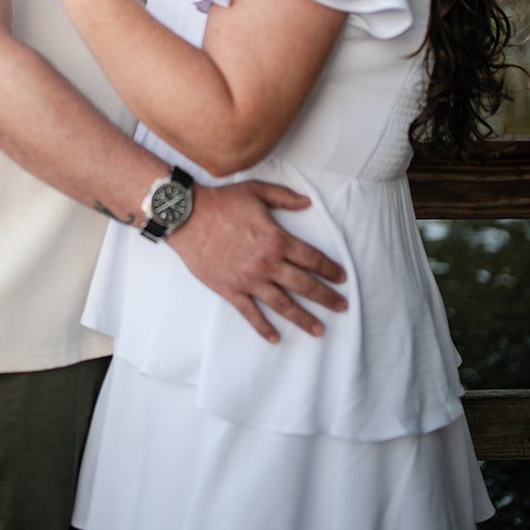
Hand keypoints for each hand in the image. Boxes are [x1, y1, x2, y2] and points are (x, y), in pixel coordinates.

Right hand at [169, 180, 348, 341]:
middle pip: (305, 285)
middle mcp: (268, 263)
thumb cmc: (221, 202)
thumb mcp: (256, 191)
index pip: (312, 259)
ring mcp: (250, 280)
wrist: (187, 217)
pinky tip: (275, 338)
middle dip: (327, 298)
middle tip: (342, 307)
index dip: (330, 269)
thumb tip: (308, 203)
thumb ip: (284, 197)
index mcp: (277, 239)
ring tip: (319, 329)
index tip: (342, 278)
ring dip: (304, 318)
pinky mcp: (231, 290)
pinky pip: (251, 313)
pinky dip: (263, 328)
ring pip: (283, 305)